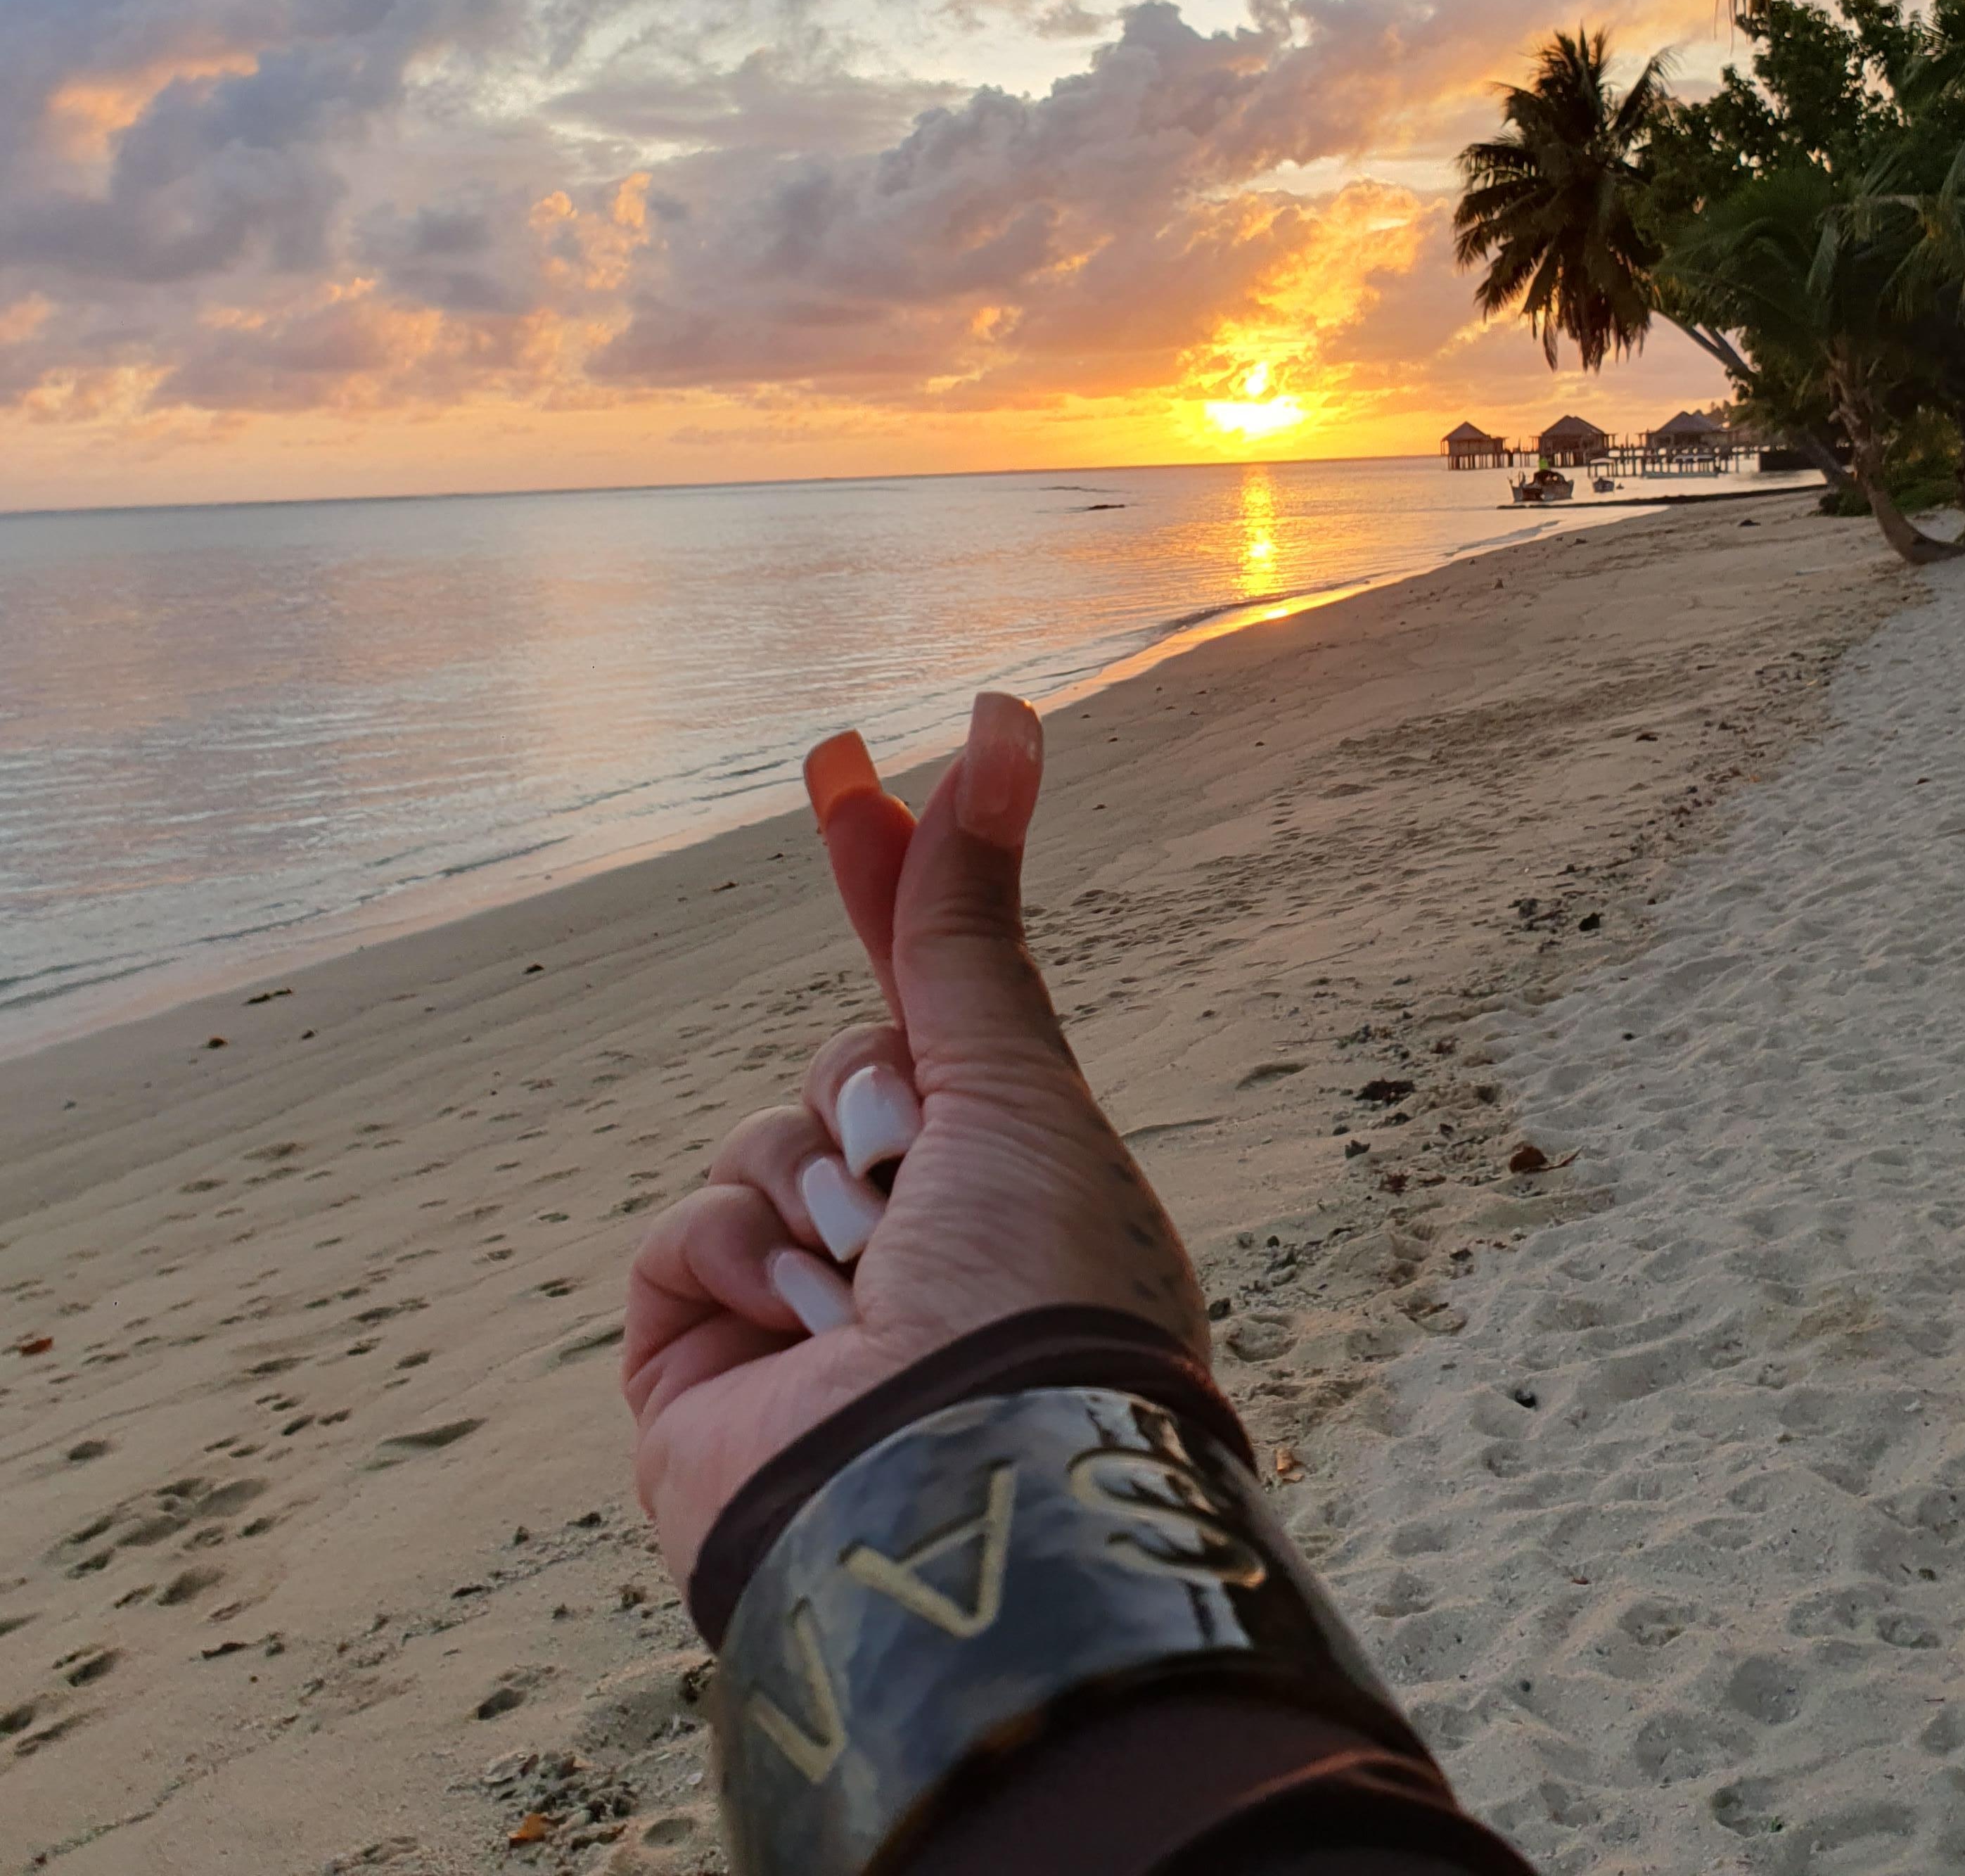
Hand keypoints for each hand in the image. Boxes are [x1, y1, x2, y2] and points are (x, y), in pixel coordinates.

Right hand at [621, 691, 1209, 1590]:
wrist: (954, 1489)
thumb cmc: (1031, 1286)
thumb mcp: (1010, 1078)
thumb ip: (964, 913)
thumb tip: (995, 720)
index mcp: (1011, 1166)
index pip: (929, 984)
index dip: (887, 871)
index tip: (841, 756)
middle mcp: (915, 1228)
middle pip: (843, 1062)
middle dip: (873, 1097)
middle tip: (918, 1178)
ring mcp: (808, 1298)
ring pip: (762, 1143)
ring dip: (816, 1197)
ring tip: (874, 1296)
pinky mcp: (706, 1361)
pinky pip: (688, 1231)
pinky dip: (739, 1264)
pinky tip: (799, 1337)